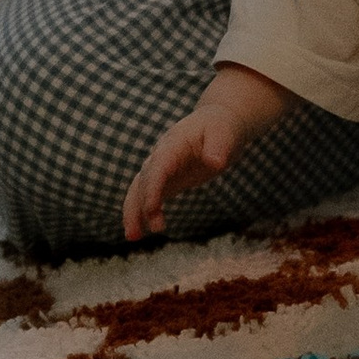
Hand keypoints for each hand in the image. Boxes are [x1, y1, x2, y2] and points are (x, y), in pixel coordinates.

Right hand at [121, 62, 286, 240]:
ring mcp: (161, 167)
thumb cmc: (222, 126)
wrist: (218, 122)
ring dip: (133, 212)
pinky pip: (149, 196)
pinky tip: (142, 232)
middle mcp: (161, 155)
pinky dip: (143, 212)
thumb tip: (216, 162)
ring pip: (138, 190)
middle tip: (141, 233)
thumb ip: (219, 146)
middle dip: (139, 206)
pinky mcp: (166, 179)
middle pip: (143, 181)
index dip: (152, 188)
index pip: (158, 167)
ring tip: (133, 237)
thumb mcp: (225, 133)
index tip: (151, 209)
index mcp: (173, 143)